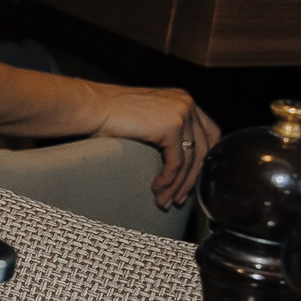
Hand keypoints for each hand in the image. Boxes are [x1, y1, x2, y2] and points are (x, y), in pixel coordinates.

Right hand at [92, 85, 220, 207]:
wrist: (91, 107)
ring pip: (189, 160)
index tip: (192, 178)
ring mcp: (181, 114)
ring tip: (165, 200)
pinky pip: (176, 162)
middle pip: (202, 150)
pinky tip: (158, 189)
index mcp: (183, 100)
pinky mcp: (171, 127)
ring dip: (177, 185)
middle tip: (178, 197)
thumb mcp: (147, 117)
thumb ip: (167, 129)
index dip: (204, 160)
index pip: (210, 134)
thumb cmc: (108, 113)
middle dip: (190, 178)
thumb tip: (178, 158)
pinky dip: (168, 180)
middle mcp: (187, 104)